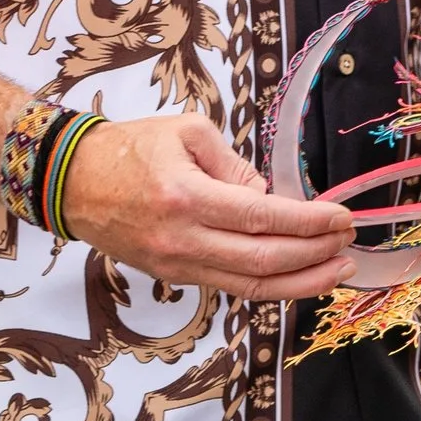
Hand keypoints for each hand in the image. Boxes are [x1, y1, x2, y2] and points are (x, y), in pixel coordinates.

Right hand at [55, 110, 354, 297]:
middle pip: (264, 259)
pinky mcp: (175, 277)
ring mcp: (178, 265)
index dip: (310, 222)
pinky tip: (299, 278)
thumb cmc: (128, 148)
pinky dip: (271, 286)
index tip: (342, 218)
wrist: (72, 181)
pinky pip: (232, 287)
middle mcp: (183, 238)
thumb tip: (270, 197)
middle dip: (315, 254)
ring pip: (251, 285)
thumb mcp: (187, 132)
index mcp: (187, 196)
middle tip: (348, 243)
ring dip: (302, 282)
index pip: (263, 218)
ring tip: (337, 271)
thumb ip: (235, 165)